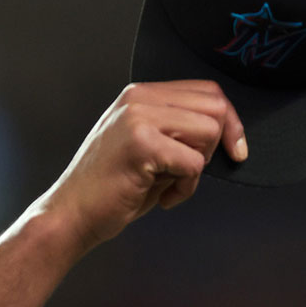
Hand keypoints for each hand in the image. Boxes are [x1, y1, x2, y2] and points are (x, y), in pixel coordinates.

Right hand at [40, 80, 245, 249]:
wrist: (70, 215)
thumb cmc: (109, 189)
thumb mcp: (145, 144)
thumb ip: (176, 129)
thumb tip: (225, 131)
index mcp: (140, 95)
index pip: (207, 91)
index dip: (230, 122)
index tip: (235, 149)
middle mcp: (138, 98)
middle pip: (215, 107)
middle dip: (217, 145)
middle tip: (191, 172)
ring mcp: (138, 118)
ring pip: (208, 132)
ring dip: (198, 167)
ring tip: (170, 185)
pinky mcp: (141, 144)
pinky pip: (193, 164)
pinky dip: (186, 188)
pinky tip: (163, 199)